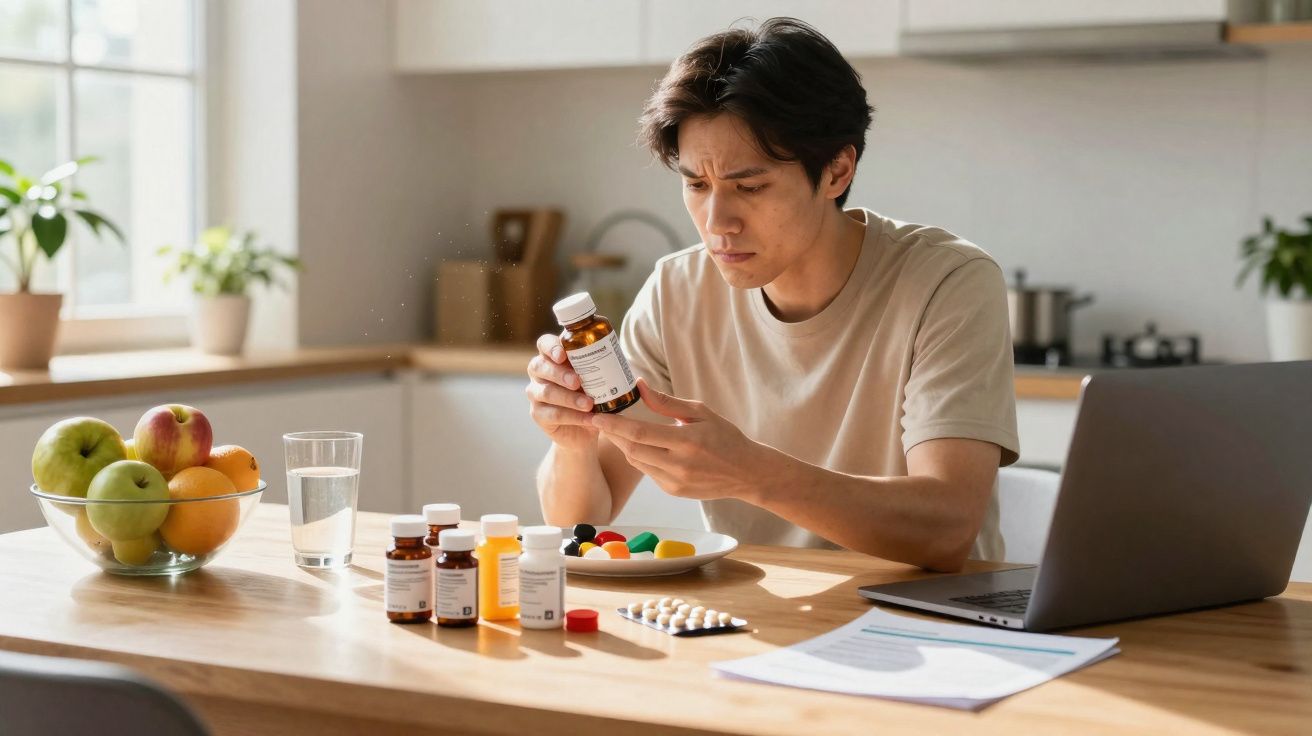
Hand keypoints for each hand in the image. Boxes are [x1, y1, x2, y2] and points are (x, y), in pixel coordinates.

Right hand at [525, 334, 596, 450]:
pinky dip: (573, 416)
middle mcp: (539, 373)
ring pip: (547, 392)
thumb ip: (600, 365)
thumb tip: (615, 356)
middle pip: (539, 366)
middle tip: (577, 381)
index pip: (544, 344)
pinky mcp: (538, 415)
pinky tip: (588, 419)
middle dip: (559, 373)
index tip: (562, 355)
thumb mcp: (597, 377)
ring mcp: (536, 394)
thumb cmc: (592, 393)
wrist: (588, 426)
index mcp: (552, 357)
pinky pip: (553, 414)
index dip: (550, 347)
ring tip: (589, 404)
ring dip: (569, 398)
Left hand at [591, 378, 773, 501]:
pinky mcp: (673, 491)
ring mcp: (675, 482)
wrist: (746, 473)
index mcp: (686, 441)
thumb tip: (639, 386)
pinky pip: (648, 472)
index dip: (615, 425)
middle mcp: (679, 465)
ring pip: (637, 462)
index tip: (597, 416)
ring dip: (625, 446)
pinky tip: (643, 447)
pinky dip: (641, 458)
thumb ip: (667, 403)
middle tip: (602, 420)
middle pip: (632, 449)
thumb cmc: (725, 437)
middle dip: (614, 435)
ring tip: (619, 431)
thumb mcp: (701, 412)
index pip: (640, 433)